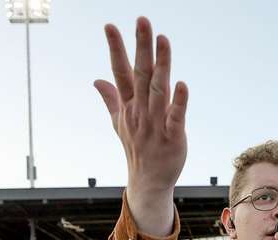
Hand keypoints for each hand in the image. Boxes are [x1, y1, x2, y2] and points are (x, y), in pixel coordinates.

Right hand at [95, 17, 188, 234]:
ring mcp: (156, 124)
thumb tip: (96, 80)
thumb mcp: (119, 123)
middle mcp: (140, 112)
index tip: (109, 25)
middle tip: (142, 19)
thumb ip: (110, 99)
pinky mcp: (173, 137)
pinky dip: (179, 102)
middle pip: (141, 74)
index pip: (120, 73)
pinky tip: (181, 83)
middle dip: (141, 46)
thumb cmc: (137, 148)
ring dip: (162, 65)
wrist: (148, 182)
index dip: (116, 49)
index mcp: (128, 106)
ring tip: (163, 39)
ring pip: (158, 90)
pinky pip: (176, 117)